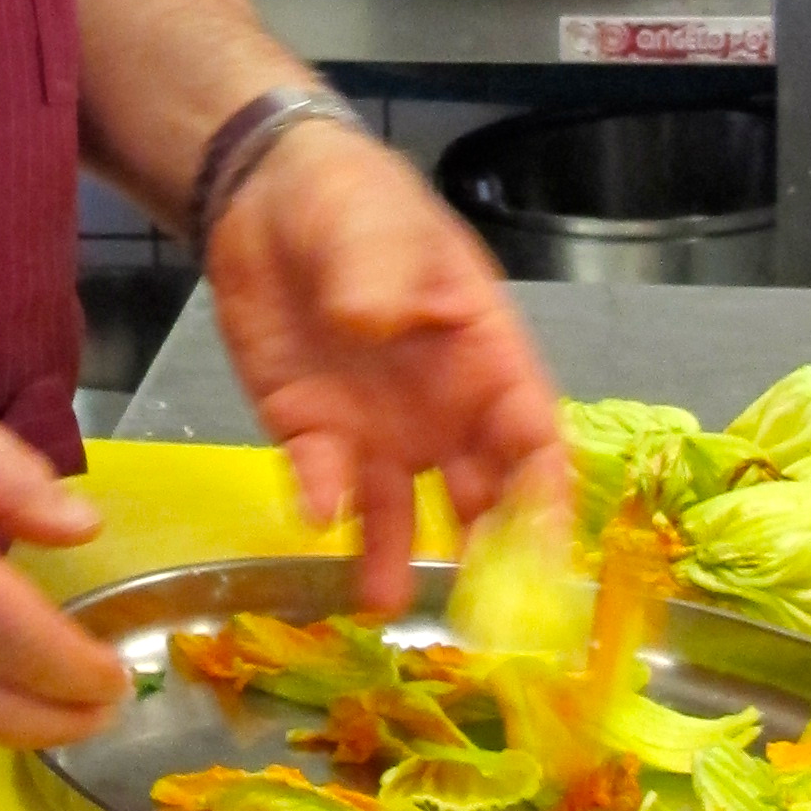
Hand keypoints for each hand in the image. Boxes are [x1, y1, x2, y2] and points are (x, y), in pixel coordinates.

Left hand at [204, 122, 566, 612]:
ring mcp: (376, 429)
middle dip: (487, 554)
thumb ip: (380, 271)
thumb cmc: (350, 202)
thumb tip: (376, 321)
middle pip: (481, 494)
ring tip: (388, 604)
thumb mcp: (375, 222)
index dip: (547, 498)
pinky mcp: (309, 434)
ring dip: (399, 558)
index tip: (548, 552)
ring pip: (400, 512)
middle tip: (481, 612)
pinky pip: (324, 484)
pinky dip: (324, 506)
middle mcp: (441, 410)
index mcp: (485, 356)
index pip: (533, 439)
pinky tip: (320, 520)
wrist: (262, 198)